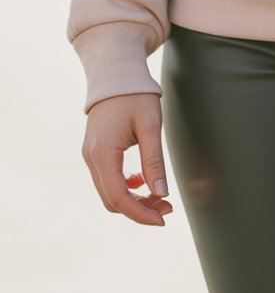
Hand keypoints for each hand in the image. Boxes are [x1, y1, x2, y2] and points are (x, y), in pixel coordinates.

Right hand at [82, 93, 173, 226]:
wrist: (116, 73)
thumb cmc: (136, 95)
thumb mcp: (151, 126)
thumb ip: (154, 161)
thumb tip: (161, 193)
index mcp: (103, 153)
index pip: (118, 197)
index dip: (141, 213)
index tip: (163, 218)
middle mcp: (91, 158)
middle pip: (112, 200)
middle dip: (140, 209)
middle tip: (167, 206)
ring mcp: (89, 156)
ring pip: (109, 192)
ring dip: (133, 199)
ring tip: (159, 196)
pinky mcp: (94, 152)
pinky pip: (107, 180)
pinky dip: (125, 187)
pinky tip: (143, 180)